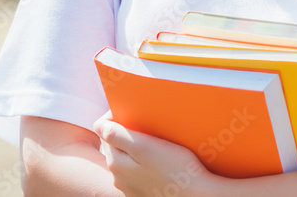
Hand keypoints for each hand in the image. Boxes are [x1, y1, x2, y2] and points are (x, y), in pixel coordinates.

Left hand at [93, 111, 214, 196]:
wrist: (198, 196)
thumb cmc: (176, 169)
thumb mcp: (144, 146)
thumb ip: (117, 135)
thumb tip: (98, 125)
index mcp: (115, 163)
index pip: (104, 130)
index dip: (116, 116)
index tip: (132, 109)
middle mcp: (119, 178)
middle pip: (115, 145)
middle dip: (124, 131)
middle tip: (144, 122)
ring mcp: (131, 188)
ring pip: (126, 159)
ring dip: (134, 147)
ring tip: (153, 139)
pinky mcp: (144, 193)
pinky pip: (138, 172)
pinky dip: (143, 162)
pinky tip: (159, 160)